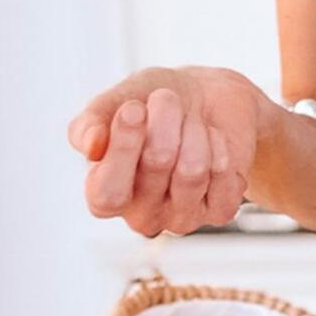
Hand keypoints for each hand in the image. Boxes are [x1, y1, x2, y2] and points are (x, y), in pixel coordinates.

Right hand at [66, 66, 266, 236]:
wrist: (205, 98)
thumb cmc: (150, 103)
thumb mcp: (116, 100)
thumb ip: (92, 122)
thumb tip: (91, 146)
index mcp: (105, 193)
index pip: (107, 193)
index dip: (123, 148)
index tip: (134, 108)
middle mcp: (141, 213)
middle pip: (156, 164)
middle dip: (165, 119)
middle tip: (166, 97)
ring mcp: (181, 217)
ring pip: (193, 170)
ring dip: (194, 130)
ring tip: (190, 119)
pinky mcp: (219, 211)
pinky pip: (224, 179)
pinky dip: (220, 146)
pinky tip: (212, 138)